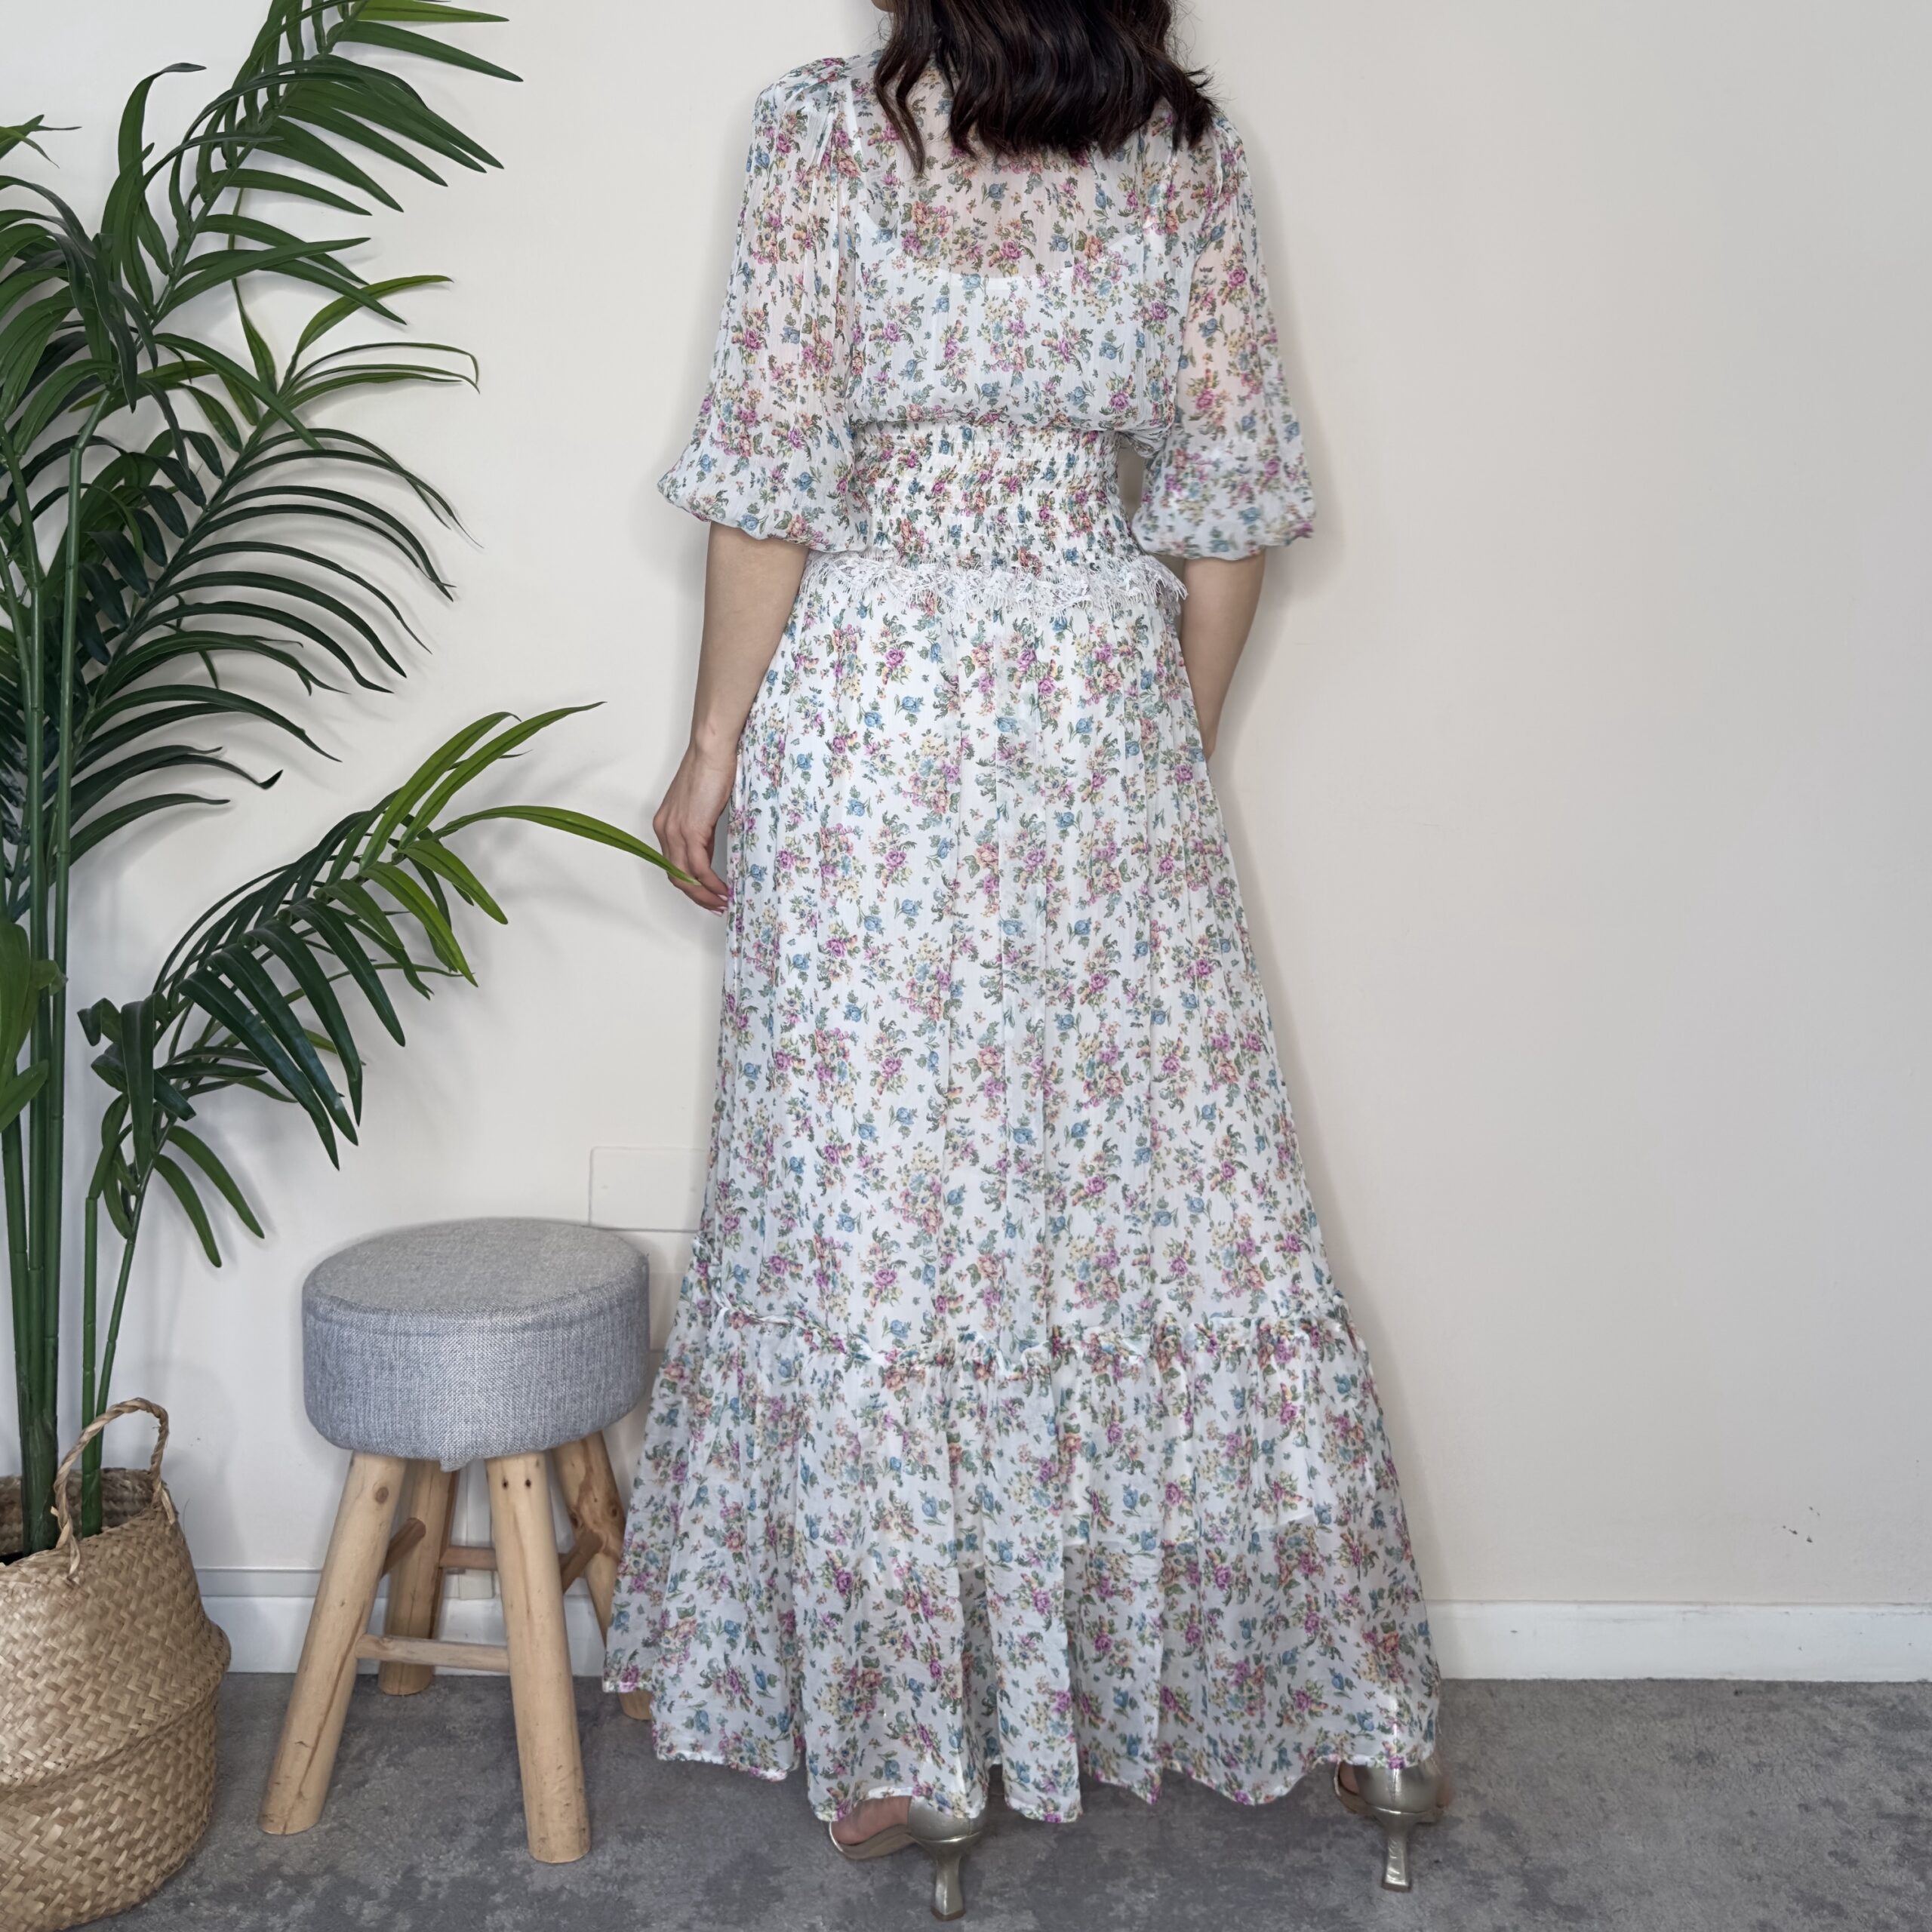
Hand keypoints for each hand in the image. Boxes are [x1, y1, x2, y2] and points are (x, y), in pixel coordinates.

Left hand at [652, 737, 737, 912]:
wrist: (711, 750)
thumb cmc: (710, 769)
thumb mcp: (703, 808)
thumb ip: (702, 832)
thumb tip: (709, 852)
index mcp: (665, 824)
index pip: (673, 864)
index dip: (689, 884)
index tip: (706, 893)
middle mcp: (665, 830)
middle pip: (676, 875)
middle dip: (696, 896)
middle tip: (714, 905)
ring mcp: (675, 831)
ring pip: (685, 876)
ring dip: (704, 894)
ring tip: (721, 901)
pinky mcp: (691, 830)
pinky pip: (698, 867)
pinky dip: (710, 883)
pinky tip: (722, 888)